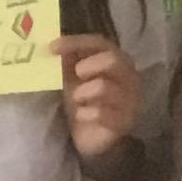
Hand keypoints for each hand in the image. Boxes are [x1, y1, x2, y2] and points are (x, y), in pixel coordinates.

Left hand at [55, 34, 142, 167]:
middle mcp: (128, 77)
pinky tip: (82, 116)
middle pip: (112, 59)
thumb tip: (51, 42)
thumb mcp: (72, 78)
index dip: (76, 42)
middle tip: (77, 74)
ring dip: (82, 93)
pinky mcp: (123, 122)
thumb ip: (67, 60)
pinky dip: (85, 114)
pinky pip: (101, 113)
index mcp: (117, 60)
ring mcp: (129, 100)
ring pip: (104, 87)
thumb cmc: (83, 102)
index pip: (99, 43)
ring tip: (77, 100)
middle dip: (88, 65)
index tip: (52, 47)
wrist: (91, 138)